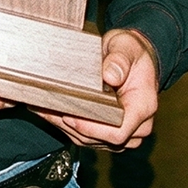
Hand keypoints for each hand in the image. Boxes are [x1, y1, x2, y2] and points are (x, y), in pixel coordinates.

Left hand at [34, 28, 158, 150]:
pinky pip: (87, 137)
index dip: (91, 128)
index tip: (70, 116)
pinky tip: (51, 112)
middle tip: (48, 108)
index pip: (118, 132)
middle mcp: (138, 125)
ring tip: (44, 108)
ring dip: (65, 127)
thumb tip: (110, 76)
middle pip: (101, 139)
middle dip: (71, 126)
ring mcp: (125, 132)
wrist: (136, 57)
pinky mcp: (110, 132)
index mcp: (143, 107)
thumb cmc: (132, 52)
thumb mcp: (126, 46)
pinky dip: (68, 126)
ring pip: (90, 141)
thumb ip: (119, 60)